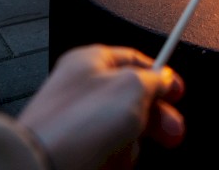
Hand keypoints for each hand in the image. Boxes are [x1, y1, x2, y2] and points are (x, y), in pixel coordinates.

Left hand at [17, 44, 184, 169]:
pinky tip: (111, 160)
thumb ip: (154, 78)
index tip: (177, 91)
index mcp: (90, 61)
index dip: (160, 75)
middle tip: (171, 132)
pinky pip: (107, 151)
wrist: (41, 165)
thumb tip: (164, 79)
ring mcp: (76, 121)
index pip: (135, 60)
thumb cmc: (78, 123)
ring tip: (125, 147)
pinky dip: (115, 158)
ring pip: (122, 129)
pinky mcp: (73, 149)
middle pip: (132, 98)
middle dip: (154, 118)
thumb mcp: (133, 86)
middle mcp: (81, 89)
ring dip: (132, 142)